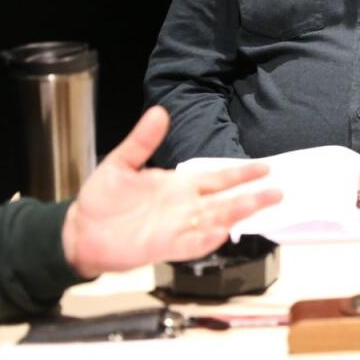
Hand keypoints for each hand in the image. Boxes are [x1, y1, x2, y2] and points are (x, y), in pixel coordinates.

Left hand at [60, 106, 281, 278]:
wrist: (80, 231)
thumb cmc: (102, 199)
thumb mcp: (120, 164)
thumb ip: (142, 141)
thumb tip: (159, 112)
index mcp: (180, 185)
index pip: (218, 177)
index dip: (241, 172)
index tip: (265, 167)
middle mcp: (185, 207)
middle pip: (227, 200)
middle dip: (253, 195)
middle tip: (279, 191)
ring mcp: (178, 228)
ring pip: (217, 220)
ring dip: (239, 214)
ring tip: (262, 206)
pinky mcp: (166, 247)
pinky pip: (194, 245)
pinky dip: (210, 240)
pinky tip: (225, 232)